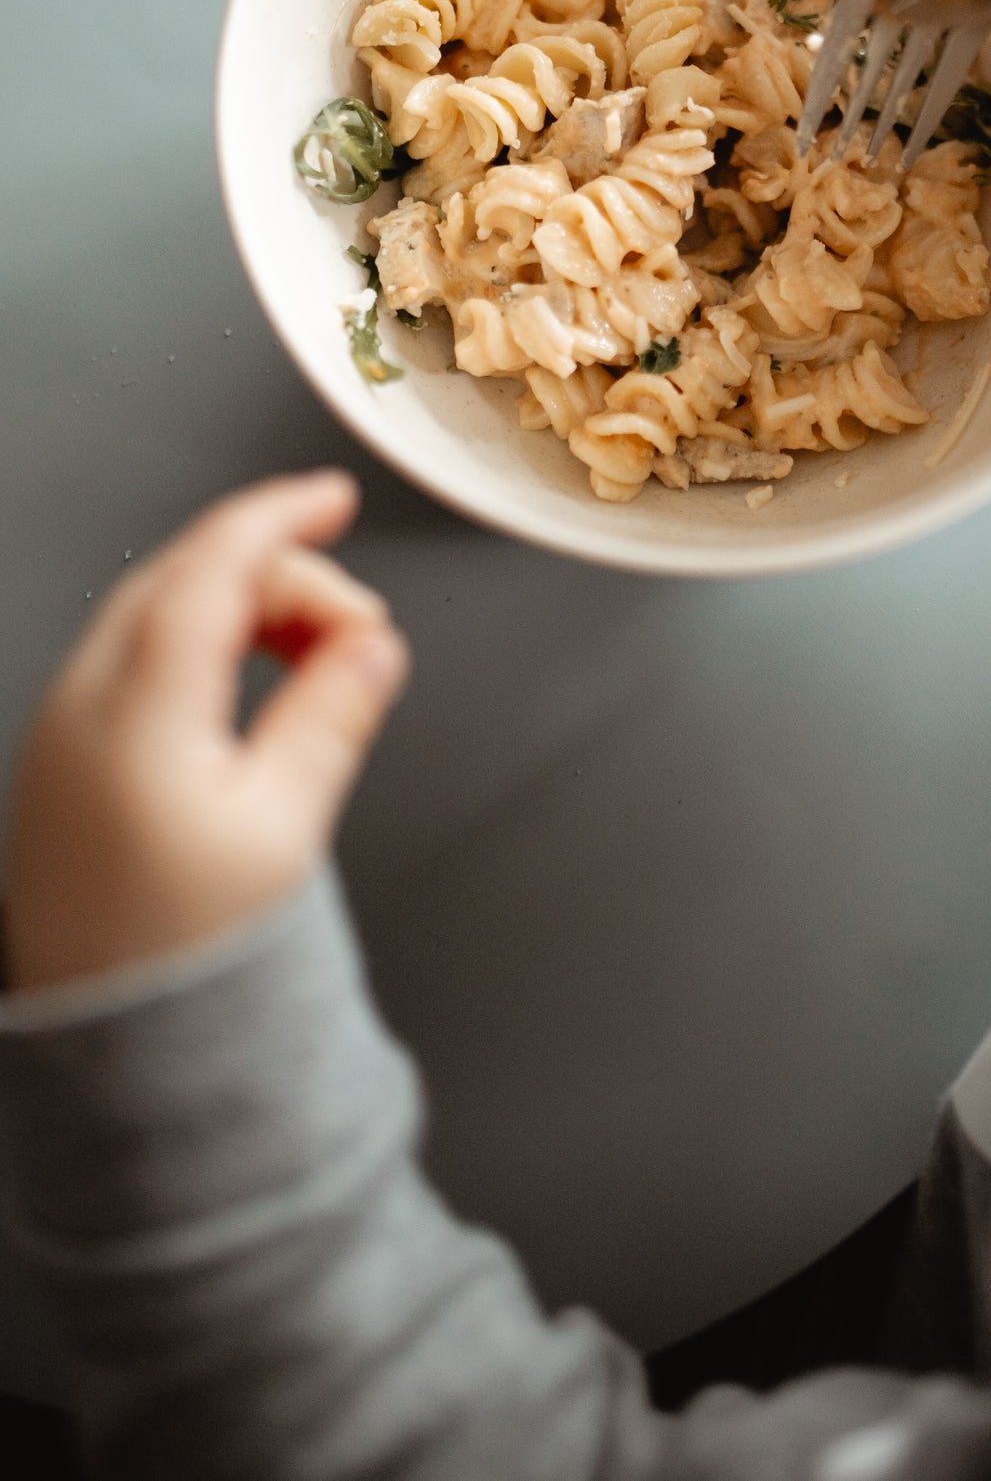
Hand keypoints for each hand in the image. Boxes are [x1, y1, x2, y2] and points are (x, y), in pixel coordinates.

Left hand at [3, 473, 408, 993]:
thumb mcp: (284, 830)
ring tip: (315, 662)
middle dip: (274, 573)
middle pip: (181, 583)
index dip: (279, 518)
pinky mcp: (63, 768)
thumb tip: (369, 649)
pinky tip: (249, 690)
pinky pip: (132, 663)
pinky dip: (199, 648)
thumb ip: (330, 718)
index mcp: (137, 710)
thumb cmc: (186, 957)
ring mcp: (62, 736)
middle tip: (353, 621)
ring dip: (238, 610)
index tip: (333, 498)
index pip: (211, 567)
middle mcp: (82, 707)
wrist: (110, 1051)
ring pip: (154, 619)